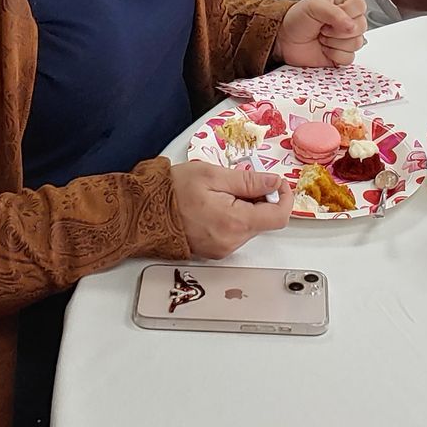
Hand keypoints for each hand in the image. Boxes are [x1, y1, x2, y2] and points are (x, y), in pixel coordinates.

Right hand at [170, 162, 291, 258]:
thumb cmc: (172, 191)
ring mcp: (222, 250)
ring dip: (246, 208)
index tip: (278, 183)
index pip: (279, 217)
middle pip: (265, 222)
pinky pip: (235, 234)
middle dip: (261, 199)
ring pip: (250, 227)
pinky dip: (234, 218)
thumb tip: (274, 182)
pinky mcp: (214, 251)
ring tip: (221, 193)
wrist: (142, 212)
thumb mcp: (213, 175)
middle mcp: (231, 242)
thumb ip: (249, 180)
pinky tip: (215, 205)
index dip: (284, 197)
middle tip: (241, 181)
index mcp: (234, 223)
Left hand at [276, 0, 367, 66]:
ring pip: (357, 43)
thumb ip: (335, 13)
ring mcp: (345, 39)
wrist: (284, 39)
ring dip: (335, 42)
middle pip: (361, 26)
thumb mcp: (314, 6)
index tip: (332, 14)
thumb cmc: (296, 19)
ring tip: (322, 36)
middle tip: (323, 27)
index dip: (348, 12)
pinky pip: (349, 58)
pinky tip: (324, 48)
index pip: (360, 5)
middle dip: (338, 29)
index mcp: (343, 4)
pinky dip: (334, 55)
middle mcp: (347, 21)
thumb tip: (351, 25)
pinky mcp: (341, 56)